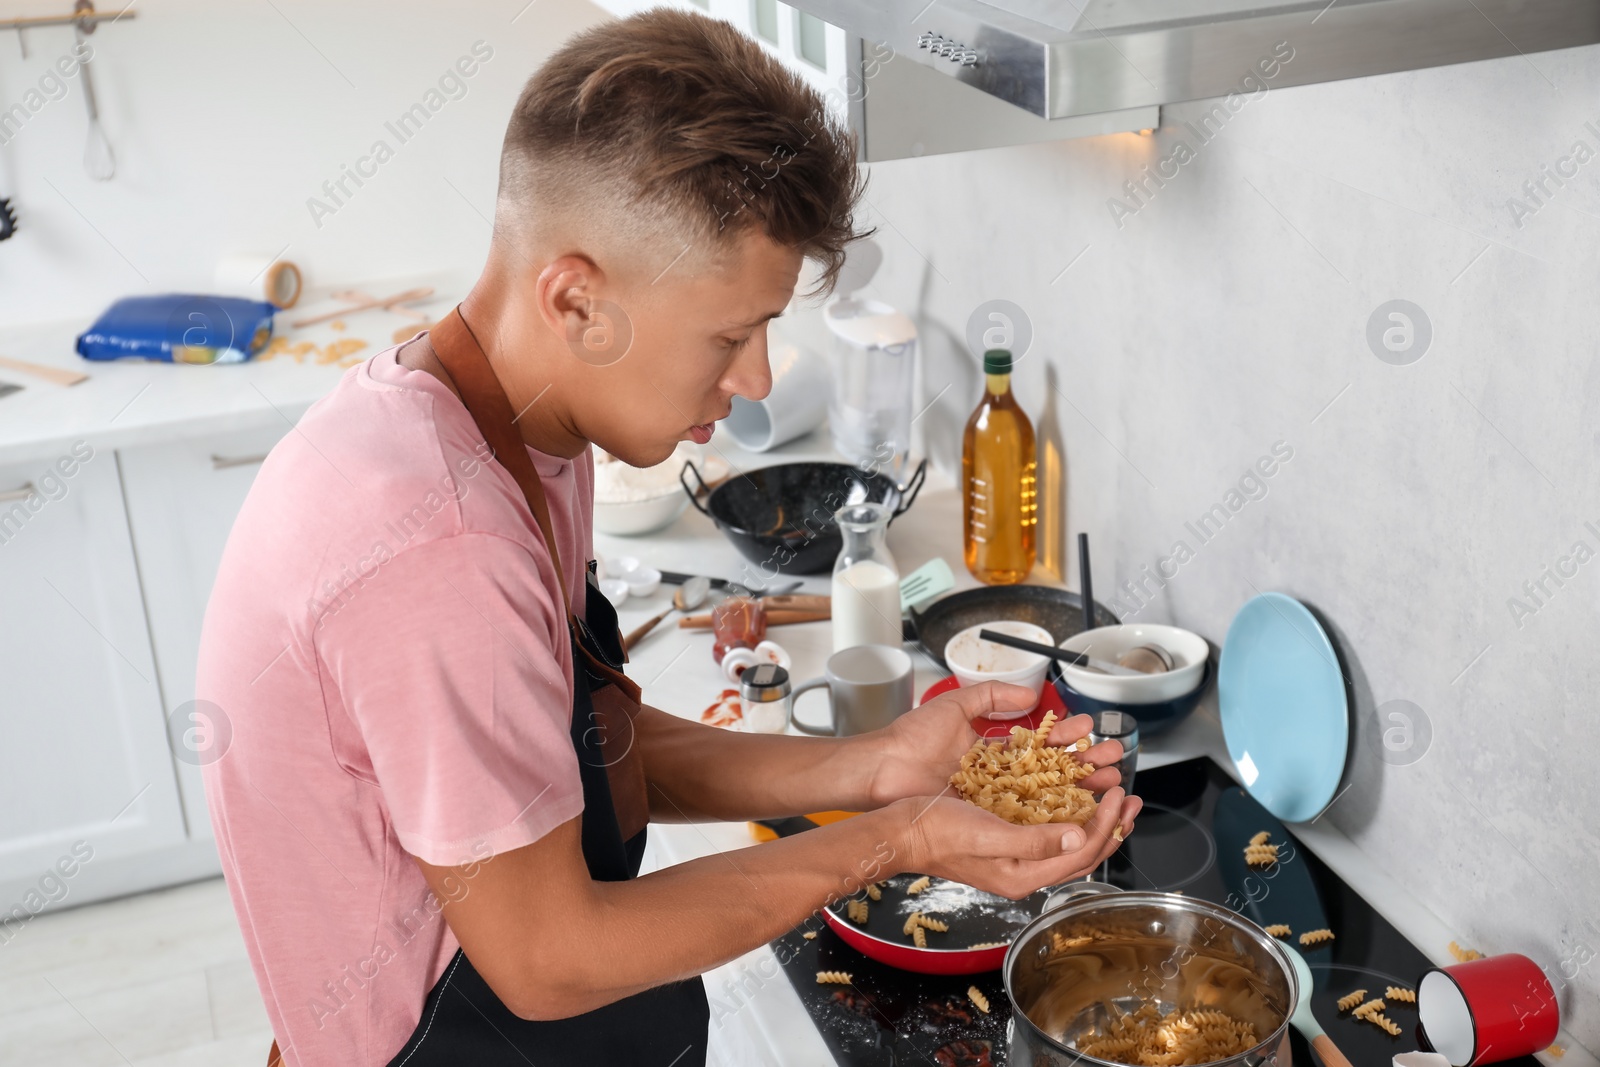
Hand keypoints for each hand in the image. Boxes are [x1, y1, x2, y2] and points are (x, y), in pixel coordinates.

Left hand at [863, 680, 1133, 806]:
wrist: (884, 769)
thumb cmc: (912, 739)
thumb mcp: (955, 706)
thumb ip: (991, 695)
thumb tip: (1030, 694)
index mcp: (994, 752)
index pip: (1041, 744)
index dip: (1067, 737)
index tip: (1091, 729)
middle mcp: (999, 778)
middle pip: (1053, 772)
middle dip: (1085, 763)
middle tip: (1114, 758)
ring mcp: (995, 800)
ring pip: (1049, 795)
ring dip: (1081, 787)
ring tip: (1110, 780)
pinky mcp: (987, 819)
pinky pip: (1027, 817)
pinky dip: (1056, 812)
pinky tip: (1082, 807)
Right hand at [892, 788, 1136, 898]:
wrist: (902, 830)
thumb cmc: (937, 832)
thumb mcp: (987, 835)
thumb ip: (1034, 841)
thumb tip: (1079, 839)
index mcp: (1022, 875)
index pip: (1080, 855)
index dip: (1105, 826)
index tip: (1117, 796)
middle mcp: (1023, 870)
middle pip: (1081, 853)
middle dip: (1111, 826)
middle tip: (1131, 799)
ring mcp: (1015, 856)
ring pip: (1068, 841)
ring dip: (1094, 818)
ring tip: (1112, 795)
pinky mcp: (1005, 840)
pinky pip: (1048, 830)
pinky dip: (1068, 812)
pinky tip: (1073, 794)